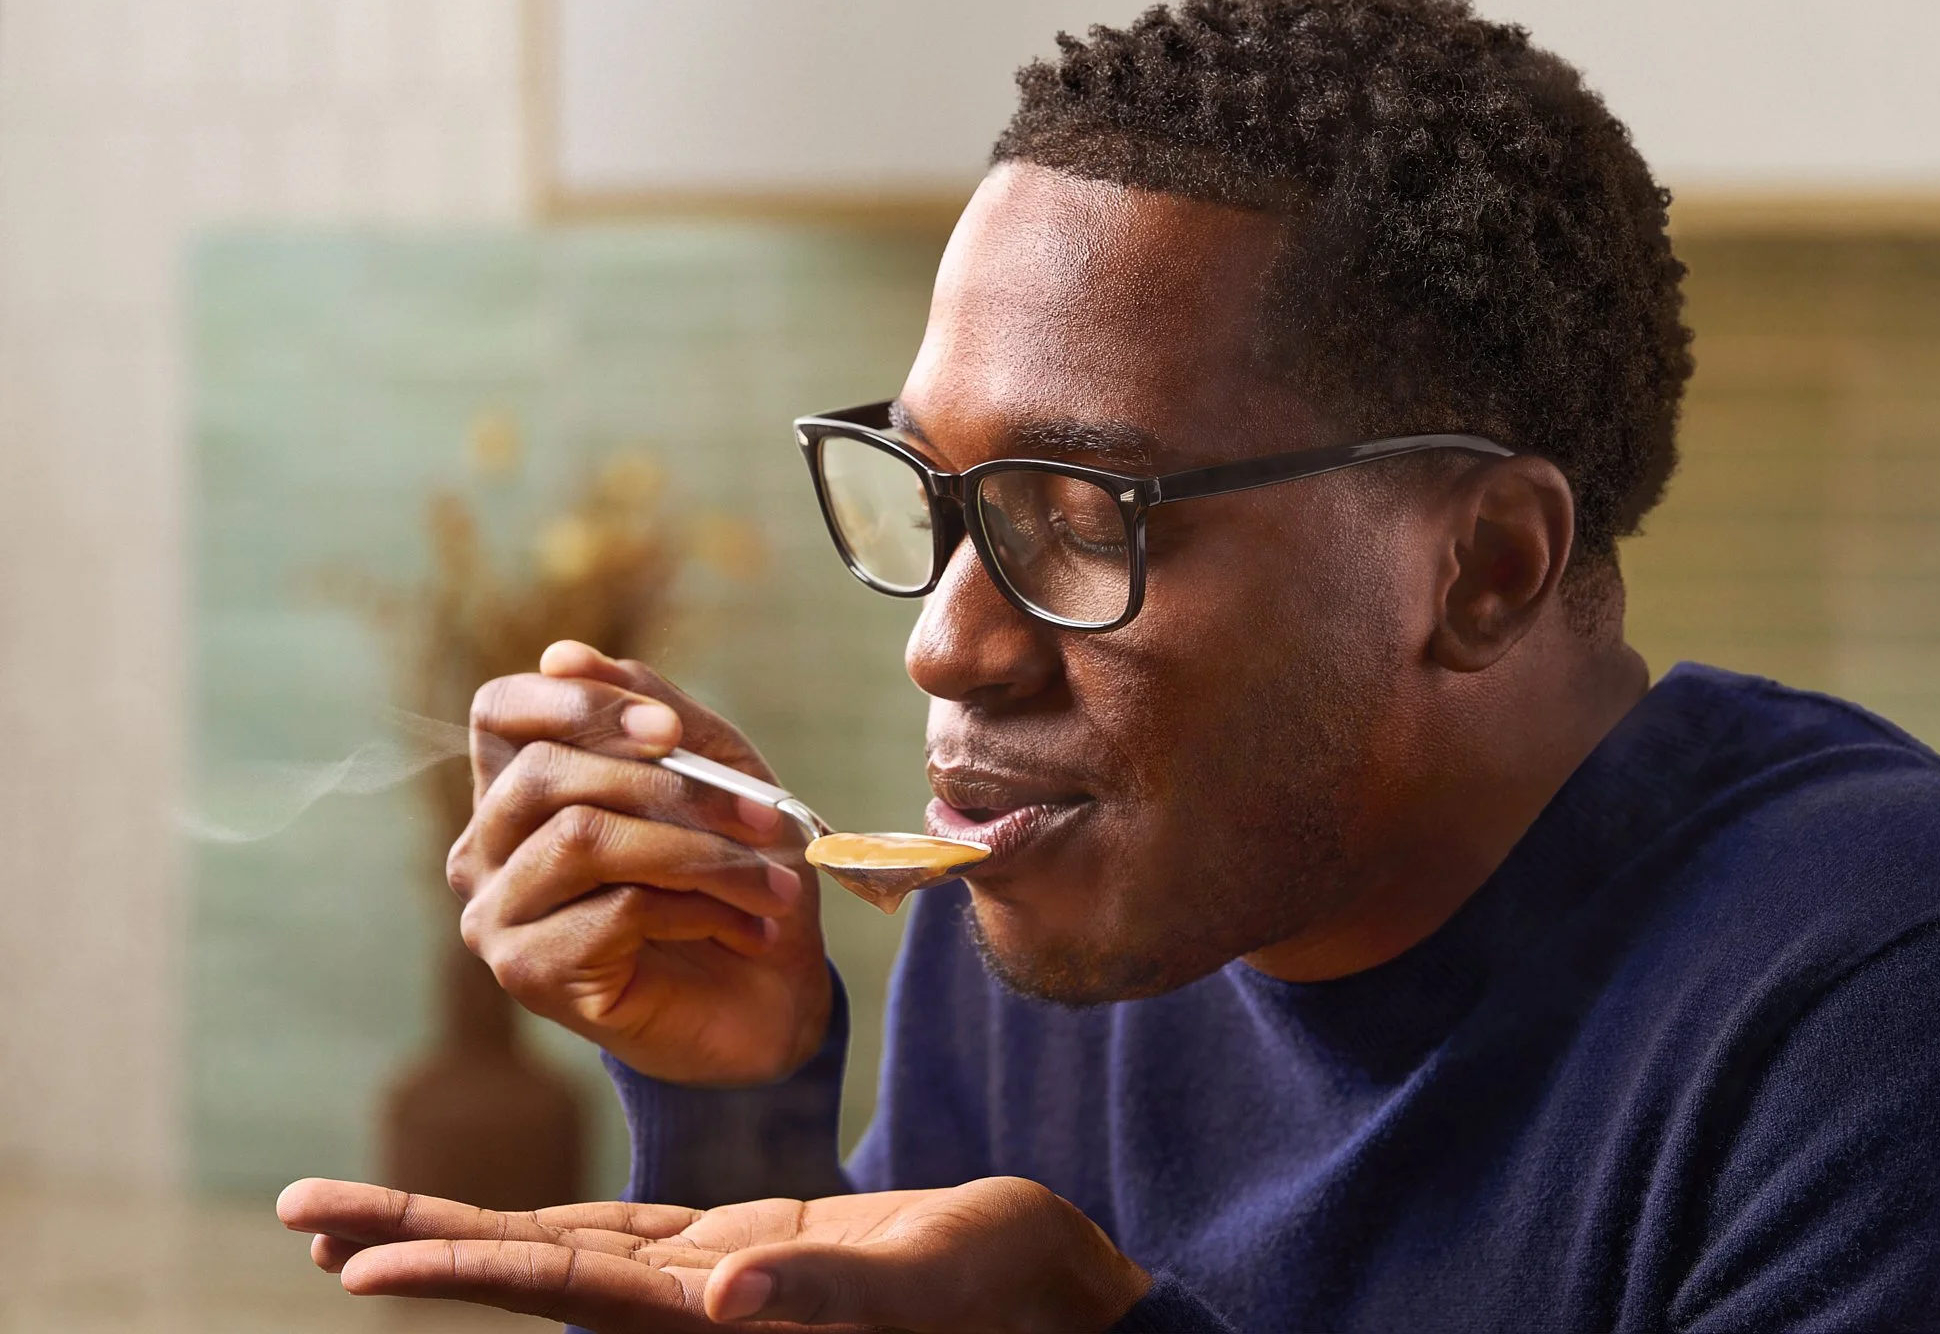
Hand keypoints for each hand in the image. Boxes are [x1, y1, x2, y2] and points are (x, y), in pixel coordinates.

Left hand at [278, 1175, 1150, 1333]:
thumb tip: (726, 1304)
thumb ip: (827, 1302)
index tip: (354, 1263)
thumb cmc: (1004, 1293)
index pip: (566, 1293)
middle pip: (529, 1270)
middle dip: (412, 1242)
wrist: (1048, 1290)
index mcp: (722, 1320)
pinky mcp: (741, 1251)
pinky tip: (496, 1222)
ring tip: (349, 1218)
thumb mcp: (924, 1289)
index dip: (461, 1272)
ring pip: (559, 1250)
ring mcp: (711, 1281)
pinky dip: (547, 1225)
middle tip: (297, 1213)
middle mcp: (693, 1309)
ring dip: (455, 1229)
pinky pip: (622, 1235)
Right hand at [450, 639, 830, 1084]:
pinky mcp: (528, 974)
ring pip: (582, 839)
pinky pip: (611, 910)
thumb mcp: (716, 771)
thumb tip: (561, 653)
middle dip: (669, 786)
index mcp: (520, 786)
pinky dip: (698, 909)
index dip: (577, 705)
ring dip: (700, 853)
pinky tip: (744, 929)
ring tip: (773, 882)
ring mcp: (496, 915)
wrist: (771, 999)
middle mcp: (487, 847)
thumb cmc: (738, 874)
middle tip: (766, 817)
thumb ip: (650, 708)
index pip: (499, 709)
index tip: (670, 730)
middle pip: (543, 773)